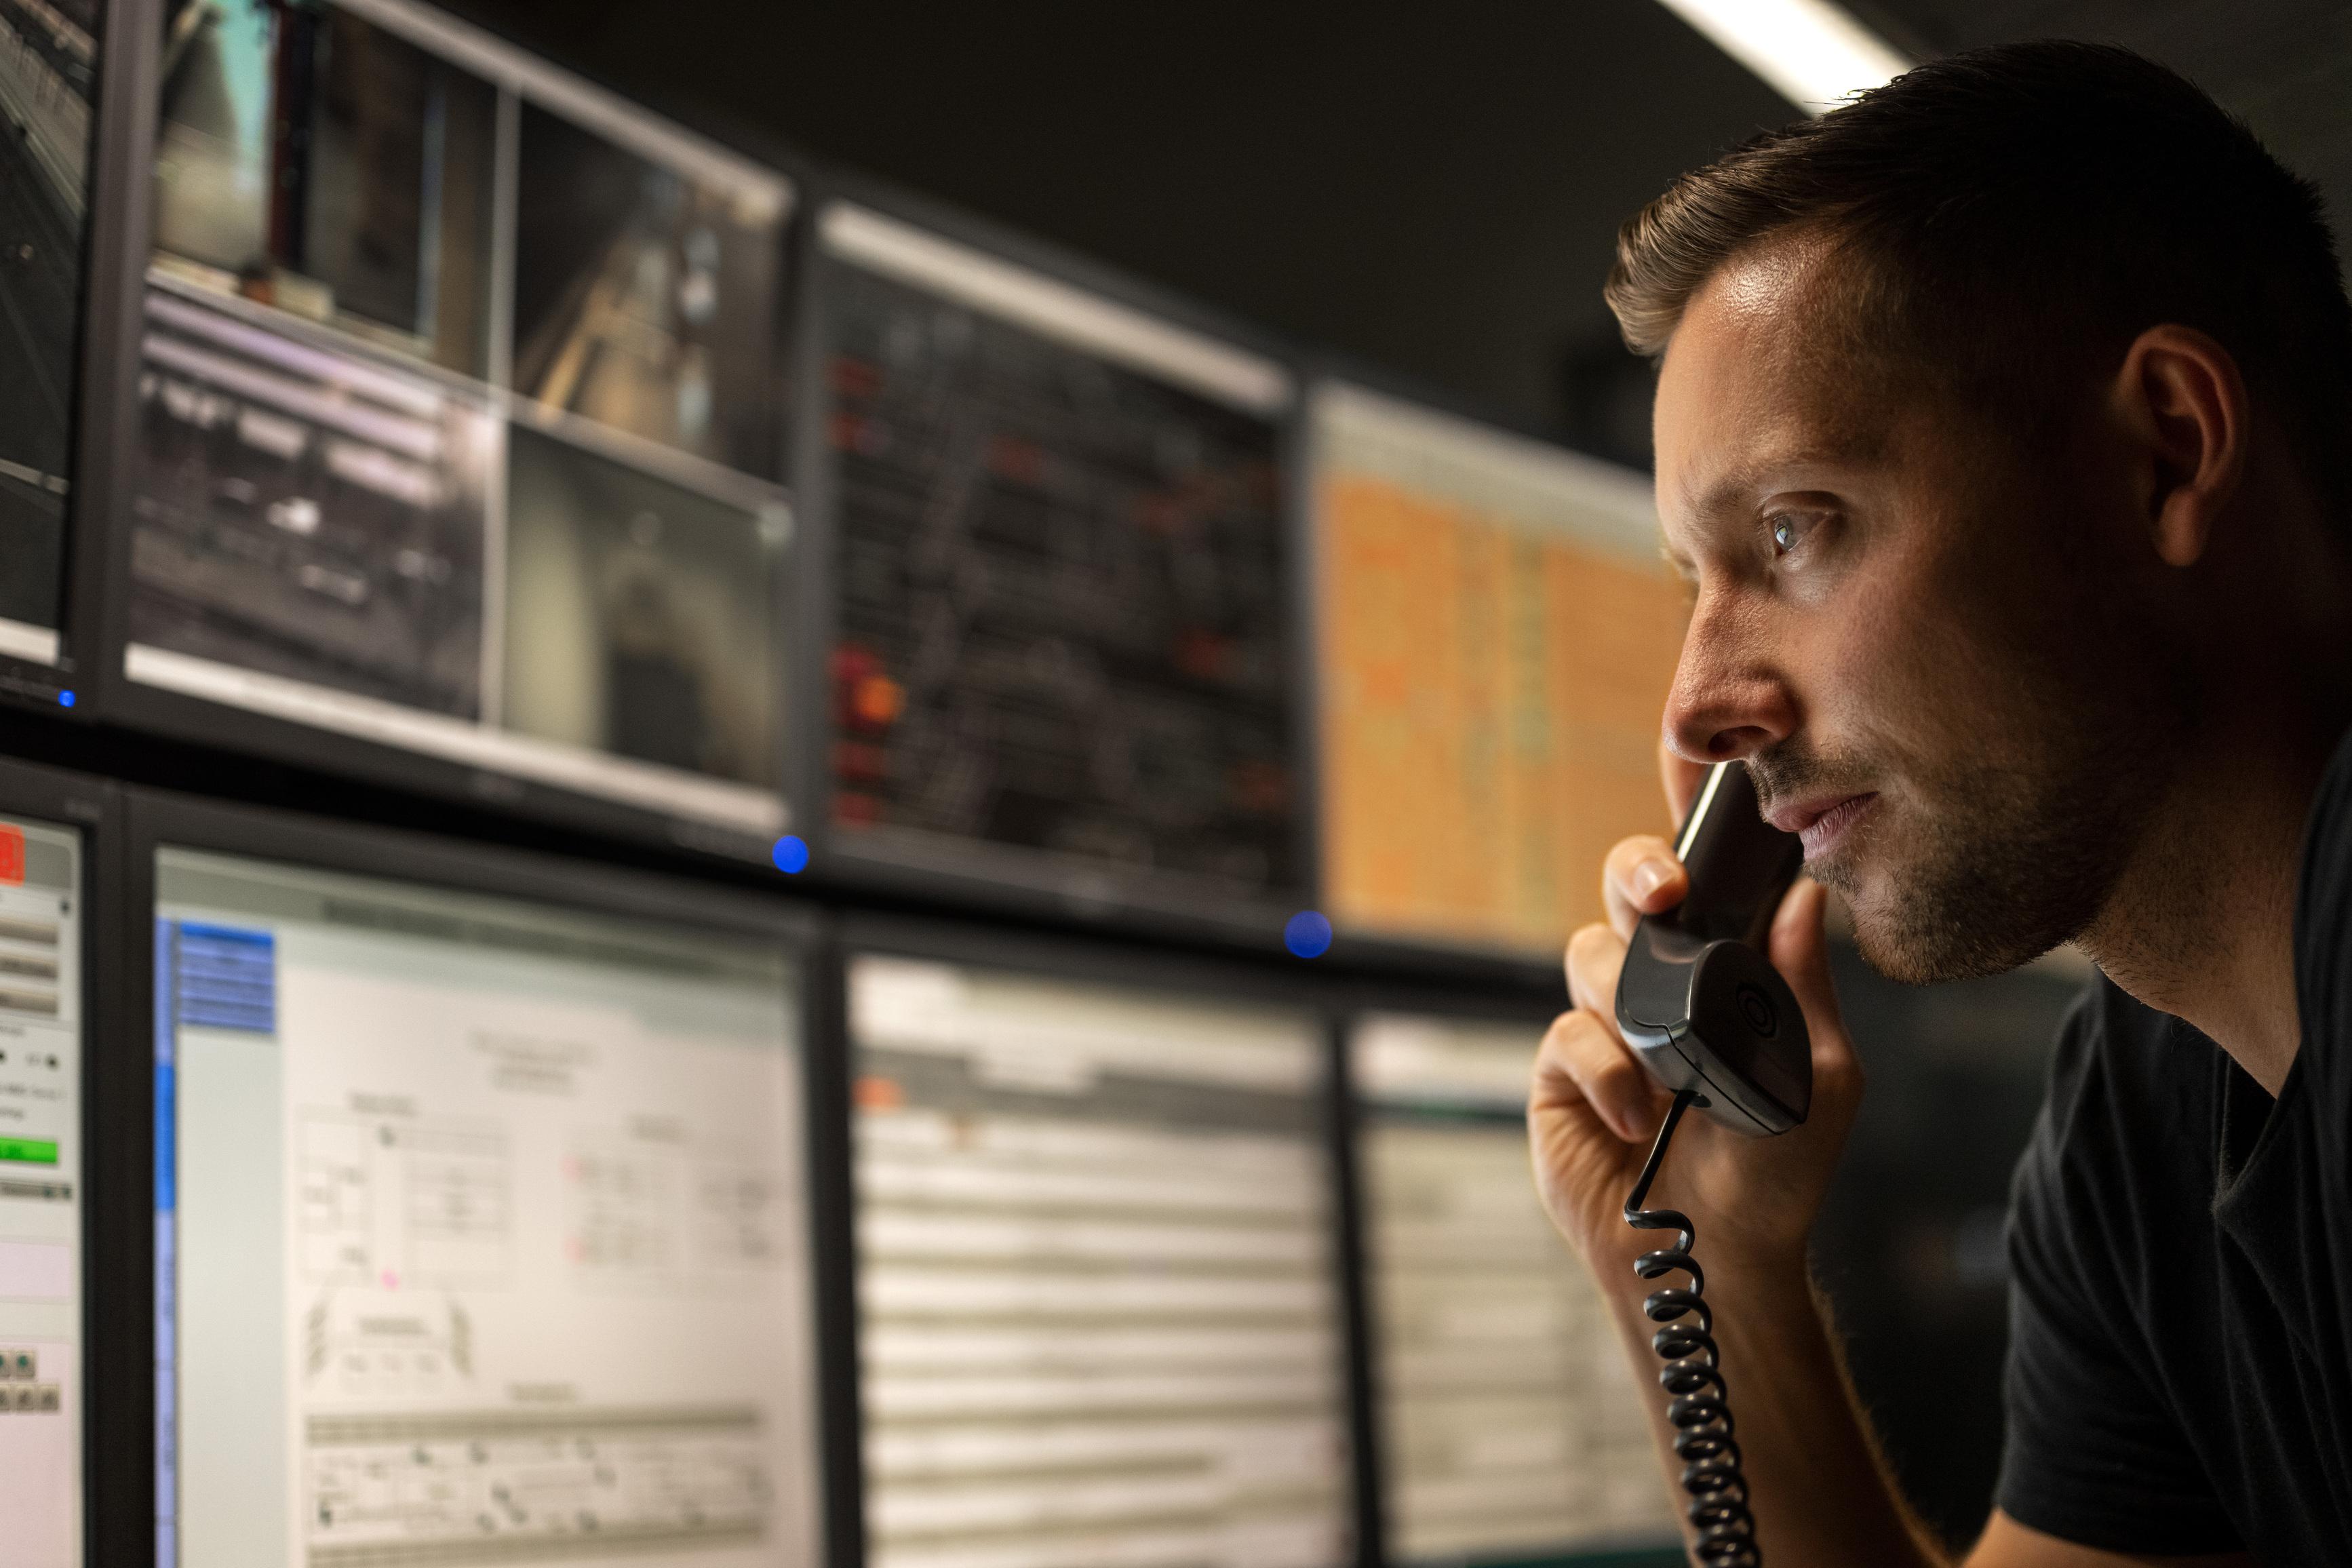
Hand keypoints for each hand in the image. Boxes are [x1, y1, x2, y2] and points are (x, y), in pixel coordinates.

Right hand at [1527, 745, 1864, 1278]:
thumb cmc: (1776, 1174)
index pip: (1706, 877)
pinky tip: (1639, 1118)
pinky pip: (1566, 1034)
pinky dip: (1606, 1071)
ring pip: (1590, 954)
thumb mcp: (1818, 1075)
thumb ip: (1804, 986)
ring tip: (1671, 1076)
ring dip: (1630, 1005)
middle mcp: (1660, 981)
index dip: (1690, 816)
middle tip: (1666, 894)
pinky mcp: (1558, 1071)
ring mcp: (1605, 1023)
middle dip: (1639, 870)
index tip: (1697, 760)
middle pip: (1629, 886)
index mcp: (1723, 968)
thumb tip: (1806, 896)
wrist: (1717, 1254)